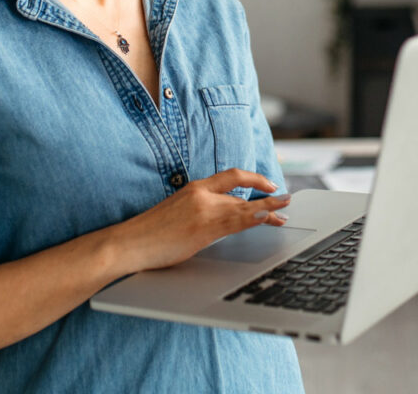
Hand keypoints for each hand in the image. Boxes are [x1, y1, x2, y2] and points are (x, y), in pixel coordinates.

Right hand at [111, 168, 292, 272]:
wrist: (131, 242)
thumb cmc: (150, 233)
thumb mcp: (177, 212)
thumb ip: (200, 210)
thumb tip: (221, 219)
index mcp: (193, 188)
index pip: (230, 176)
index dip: (253, 177)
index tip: (268, 184)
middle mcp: (200, 194)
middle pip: (241, 193)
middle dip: (266, 199)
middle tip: (286, 201)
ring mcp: (202, 210)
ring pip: (243, 207)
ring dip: (268, 208)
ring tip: (286, 211)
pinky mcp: (203, 228)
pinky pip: (235, 222)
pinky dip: (255, 218)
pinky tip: (267, 217)